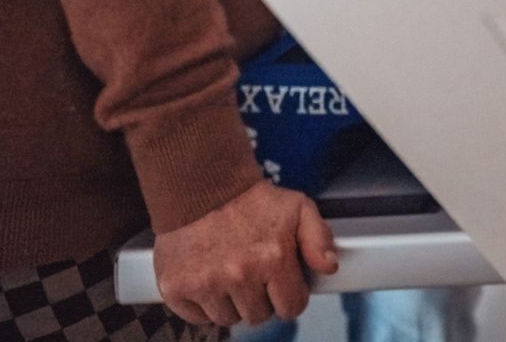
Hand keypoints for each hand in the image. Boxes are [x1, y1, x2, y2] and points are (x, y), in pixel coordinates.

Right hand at [153, 180, 337, 327]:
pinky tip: (209, 280)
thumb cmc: (253, 200)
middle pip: (259, 316)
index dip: (290, 297)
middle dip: (261, 300)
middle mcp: (239, 275)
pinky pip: (198, 318)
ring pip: (228, 319)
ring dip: (232, 303)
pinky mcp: (176, 289)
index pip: (291, 307)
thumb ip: (319, 238)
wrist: (202, 187)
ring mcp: (205, 284)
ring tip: (231, 274)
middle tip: (254, 274)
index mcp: (273, 259)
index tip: (283, 285)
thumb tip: (329, 266)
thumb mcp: (298, 208)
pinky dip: (204, 306)